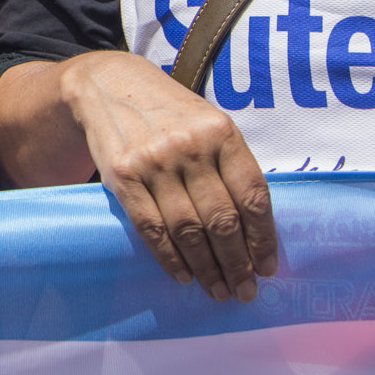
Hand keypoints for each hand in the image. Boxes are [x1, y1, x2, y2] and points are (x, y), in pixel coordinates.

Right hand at [62, 51, 278, 301]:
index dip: (263, 238)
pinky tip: (183, 275)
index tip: (267, 268)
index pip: (252, 196)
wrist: (107, 83)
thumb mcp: (207, 121)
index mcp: (221, 131)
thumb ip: (230, 164)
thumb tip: (254, 229)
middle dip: (237, 263)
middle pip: (222, 219)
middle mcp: (190, 146)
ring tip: (218, 290)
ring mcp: (154, 161)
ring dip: (207, 267)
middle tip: (245, 290)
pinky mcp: (123, 175)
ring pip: (188, 229)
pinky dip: (169, 258)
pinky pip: (151, 227)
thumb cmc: (168, 111)